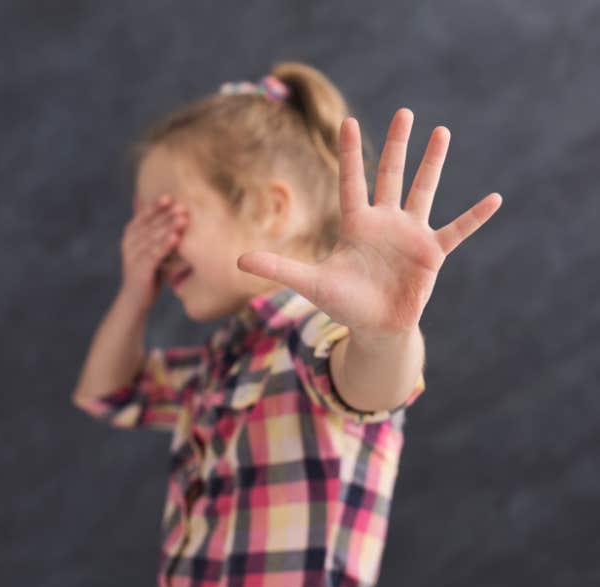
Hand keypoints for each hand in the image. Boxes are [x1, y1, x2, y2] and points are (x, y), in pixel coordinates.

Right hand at [119, 194, 188, 311]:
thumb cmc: (149, 271)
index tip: (171, 197)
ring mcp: (133, 255)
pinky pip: (154, 254)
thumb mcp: (152, 248)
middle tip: (183, 206)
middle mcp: (129, 242)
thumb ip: (157, 231)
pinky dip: (165, 245)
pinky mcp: (140, 269)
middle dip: (167, 215)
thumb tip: (173, 212)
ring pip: (153, 237)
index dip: (156, 206)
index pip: (144, 215)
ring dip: (169, 227)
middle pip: (150, 224)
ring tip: (183, 219)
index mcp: (131, 234)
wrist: (136, 299)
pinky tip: (176, 237)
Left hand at [237, 108, 501, 334]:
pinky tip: (495, 198)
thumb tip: (238, 259)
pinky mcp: (431, 254)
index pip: (352, 181)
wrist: (375, 326)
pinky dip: (474, 217)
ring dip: (433, 163)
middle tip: (404, 112)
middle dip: (398, 145)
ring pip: (424, 191)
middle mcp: (385, 222)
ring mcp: (410, 235)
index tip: (349, 121)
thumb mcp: (310, 282)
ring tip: (442, 131)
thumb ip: (278, 266)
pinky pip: (457, 230)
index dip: (351, 153)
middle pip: (391, 175)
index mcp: (356, 224)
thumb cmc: (343, 303)